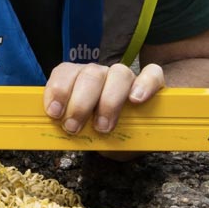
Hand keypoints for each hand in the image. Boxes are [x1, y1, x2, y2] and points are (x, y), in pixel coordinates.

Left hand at [42, 62, 164, 134]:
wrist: (139, 133)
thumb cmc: (106, 133)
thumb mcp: (86, 134)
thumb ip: (73, 129)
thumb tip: (55, 135)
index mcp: (79, 81)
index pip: (65, 72)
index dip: (58, 89)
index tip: (54, 113)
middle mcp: (102, 74)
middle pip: (91, 74)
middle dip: (80, 103)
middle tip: (74, 128)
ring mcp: (127, 77)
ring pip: (119, 73)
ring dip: (109, 101)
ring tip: (103, 126)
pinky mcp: (154, 83)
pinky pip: (152, 74)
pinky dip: (144, 84)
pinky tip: (136, 100)